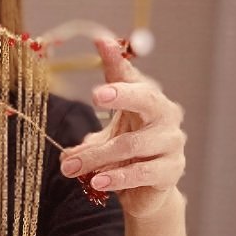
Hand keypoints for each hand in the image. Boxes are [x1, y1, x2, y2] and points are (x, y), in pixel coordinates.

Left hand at [60, 39, 186, 222]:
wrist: (147, 193)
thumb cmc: (126, 156)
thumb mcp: (106, 136)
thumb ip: (82, 146)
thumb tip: (63, 152)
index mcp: (148, 100)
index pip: (132, 76)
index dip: (117, 61)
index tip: (101, 43)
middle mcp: (165, 115)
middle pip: (146, 98)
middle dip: (122, 94)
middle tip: (96, 96)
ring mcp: (172, 142)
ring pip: (132, 144)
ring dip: (97, 156)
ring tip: (70, 167)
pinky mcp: (171, 170)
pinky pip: (141, 172)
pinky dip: (116, 177)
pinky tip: (96, 182)